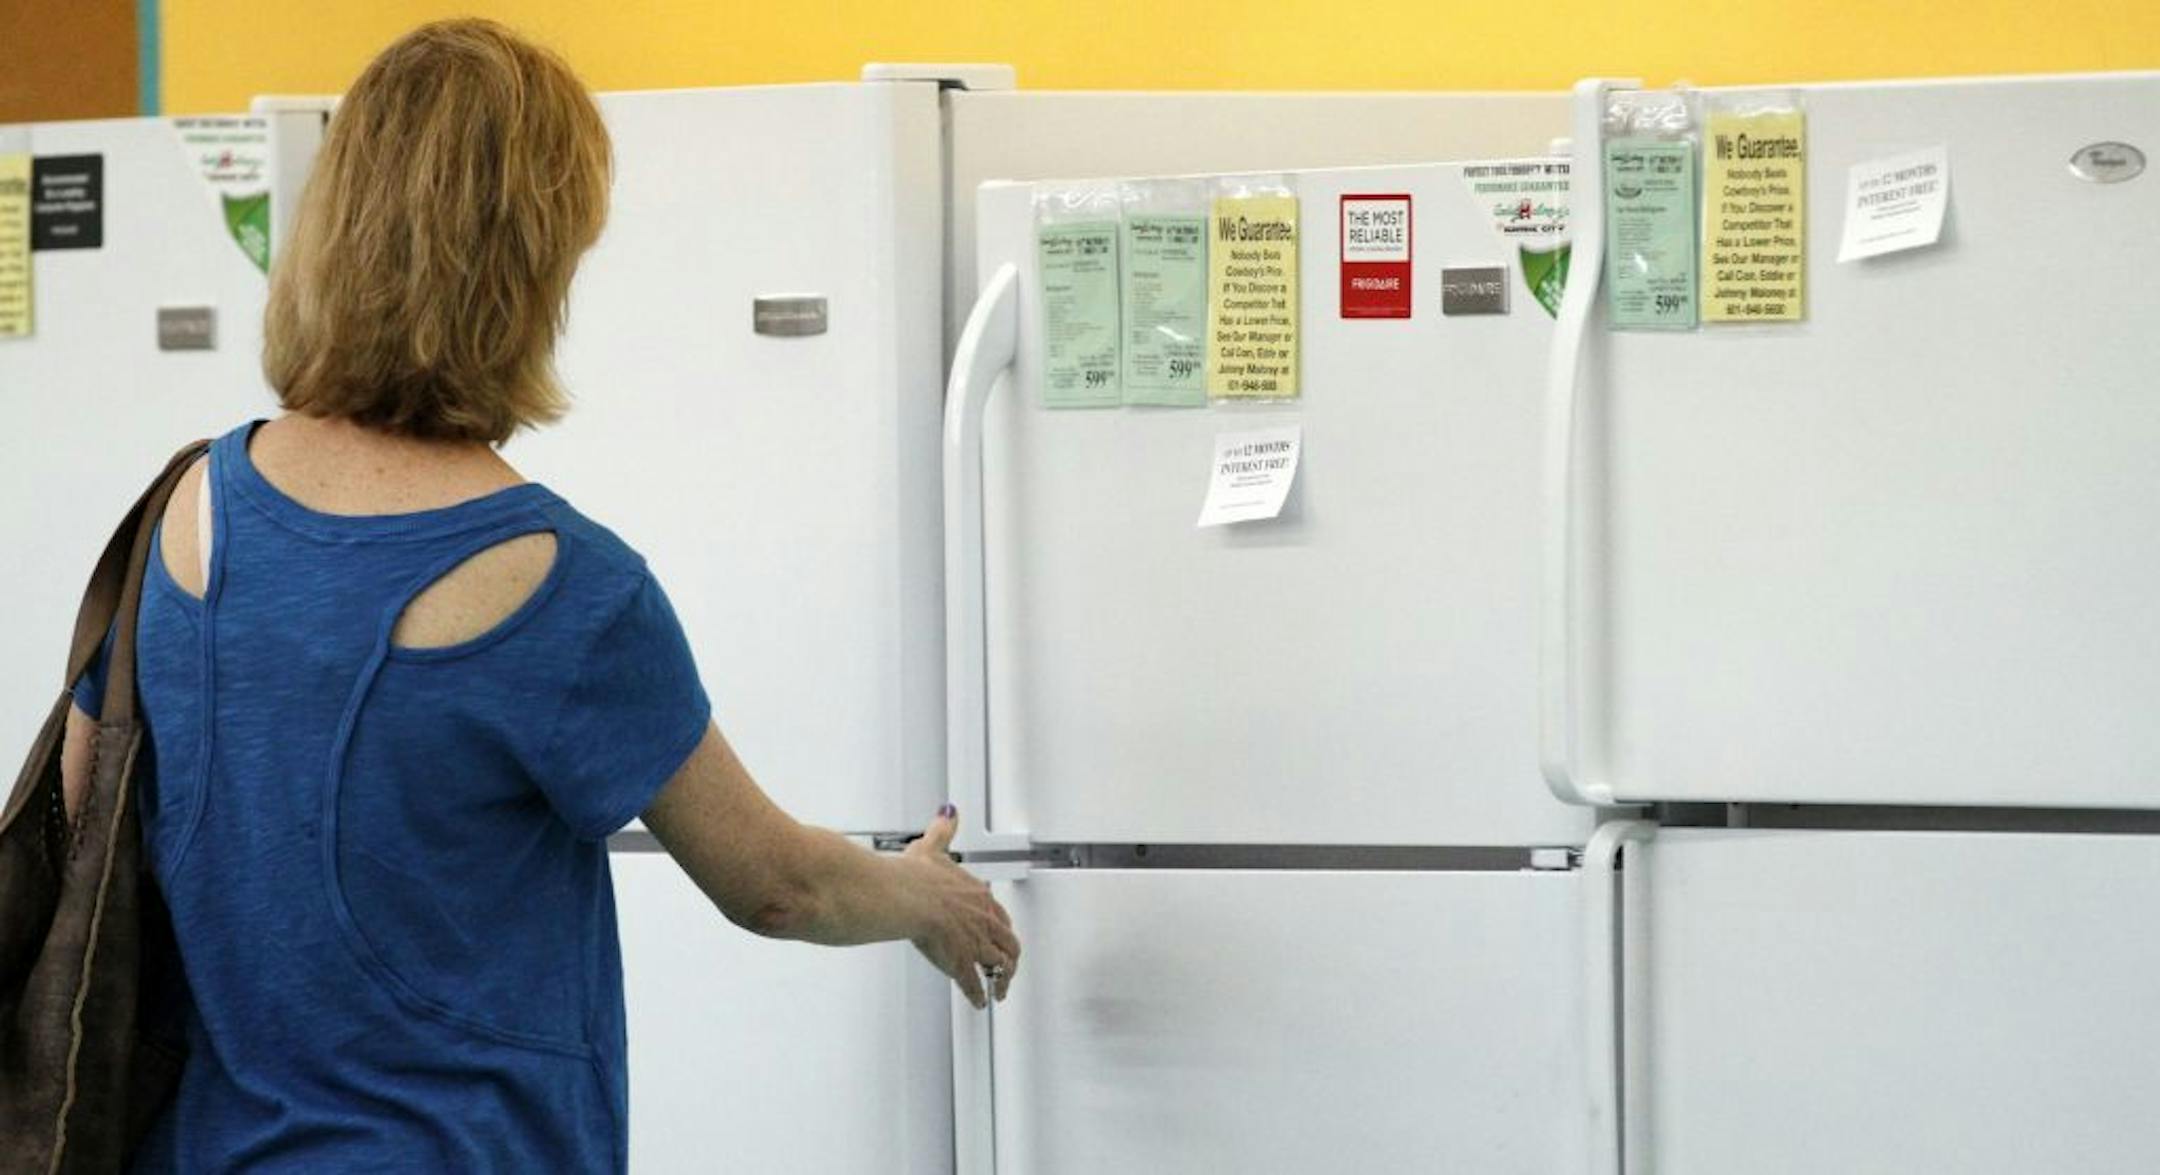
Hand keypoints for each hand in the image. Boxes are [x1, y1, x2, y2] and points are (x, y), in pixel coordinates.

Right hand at [899, 805, 1019, 1008]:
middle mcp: (982, 920)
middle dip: (1008, 958)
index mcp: (977, 896)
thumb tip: (948, 813)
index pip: (999, 915)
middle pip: (1008, 943)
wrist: (902, 898)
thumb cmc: (914, 877)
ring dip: (1000, 980)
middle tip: (1006, 968)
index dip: (1001, 928)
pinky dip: (978, 995)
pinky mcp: (960, 963)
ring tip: (998, 991)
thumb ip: (942, 831)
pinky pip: (974, 984)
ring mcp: (973, 943)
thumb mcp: (933, 848)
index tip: (1001, 936)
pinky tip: (979, 1003)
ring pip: (998, 965)